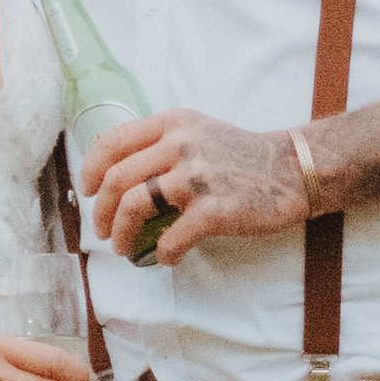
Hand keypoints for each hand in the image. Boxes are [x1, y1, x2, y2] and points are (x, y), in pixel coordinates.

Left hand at [81, 111, 304, 262]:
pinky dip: (163, 253)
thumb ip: (161, 140)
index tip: (87, 191)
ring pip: (135, 206)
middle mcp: (180, 144)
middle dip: (100, 211)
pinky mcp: (213, 209)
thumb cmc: (240, 155)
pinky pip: (171, 238)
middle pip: (117, 179)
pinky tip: (167, 257)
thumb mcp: (197, 130)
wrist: (292, 171)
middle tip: (101, 230)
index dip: (91, 169)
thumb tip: (113, 166)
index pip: (113, 141)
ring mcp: (196, 176)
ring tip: (122, 247)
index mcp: (172, 124)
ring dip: (121, 233)